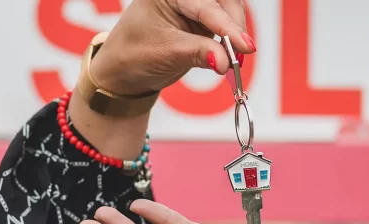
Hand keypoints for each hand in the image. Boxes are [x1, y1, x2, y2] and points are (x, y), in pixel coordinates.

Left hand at [93, 0, 255, 95]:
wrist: (124, 72)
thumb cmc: (134, 55)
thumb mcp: (166, 53)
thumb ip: (199, 53)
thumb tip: (226, 61)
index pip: (205, 7)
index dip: (227, 27)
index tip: (244, 46)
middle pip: (223, 2)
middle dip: (234, 26)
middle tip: (243, 53)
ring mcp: (195, 6)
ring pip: (229, 10)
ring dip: (236, 33)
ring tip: (237, 57)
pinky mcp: (203, 22)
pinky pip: (226, 25)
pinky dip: (232, 39)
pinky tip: (233, 54)